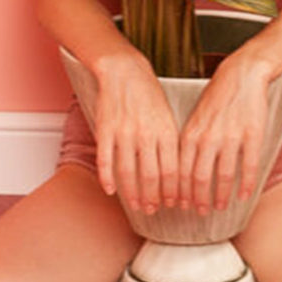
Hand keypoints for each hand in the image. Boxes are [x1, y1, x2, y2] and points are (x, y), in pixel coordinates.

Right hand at [90, 55, 180, 214]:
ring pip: (128, 172)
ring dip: (132, 194)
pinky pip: (105, 160)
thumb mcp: (168, 117)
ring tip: (135, 205)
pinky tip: (110, 190)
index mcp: (165, 130)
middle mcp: (146, 133)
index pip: (173, 169)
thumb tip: (176, 174)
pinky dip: (107, 178)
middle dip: (154, 198)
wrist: (124, 71)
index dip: (174, 191)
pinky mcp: (105, 129)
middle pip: (151, 176)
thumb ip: (171, 144)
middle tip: (153, 210)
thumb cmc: (148, 95)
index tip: (175, 204)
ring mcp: (123, 132)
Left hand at [179, 57, 270, 214]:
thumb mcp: (195, 118)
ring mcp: (231, 137)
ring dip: (221, 196)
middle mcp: (208, 137)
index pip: (180, 171)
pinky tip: (244, 195)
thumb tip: (180, 171)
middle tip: (200, 212)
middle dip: (198, 200)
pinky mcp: (252, 135)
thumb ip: (188, 143)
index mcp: (191, 133)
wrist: (242, 74)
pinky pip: (249, 166)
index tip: (180, 205)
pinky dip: (246, 185)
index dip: (180, 192)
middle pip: (199, 178)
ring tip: (220, 207)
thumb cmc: (217, 97)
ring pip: (223, 176)